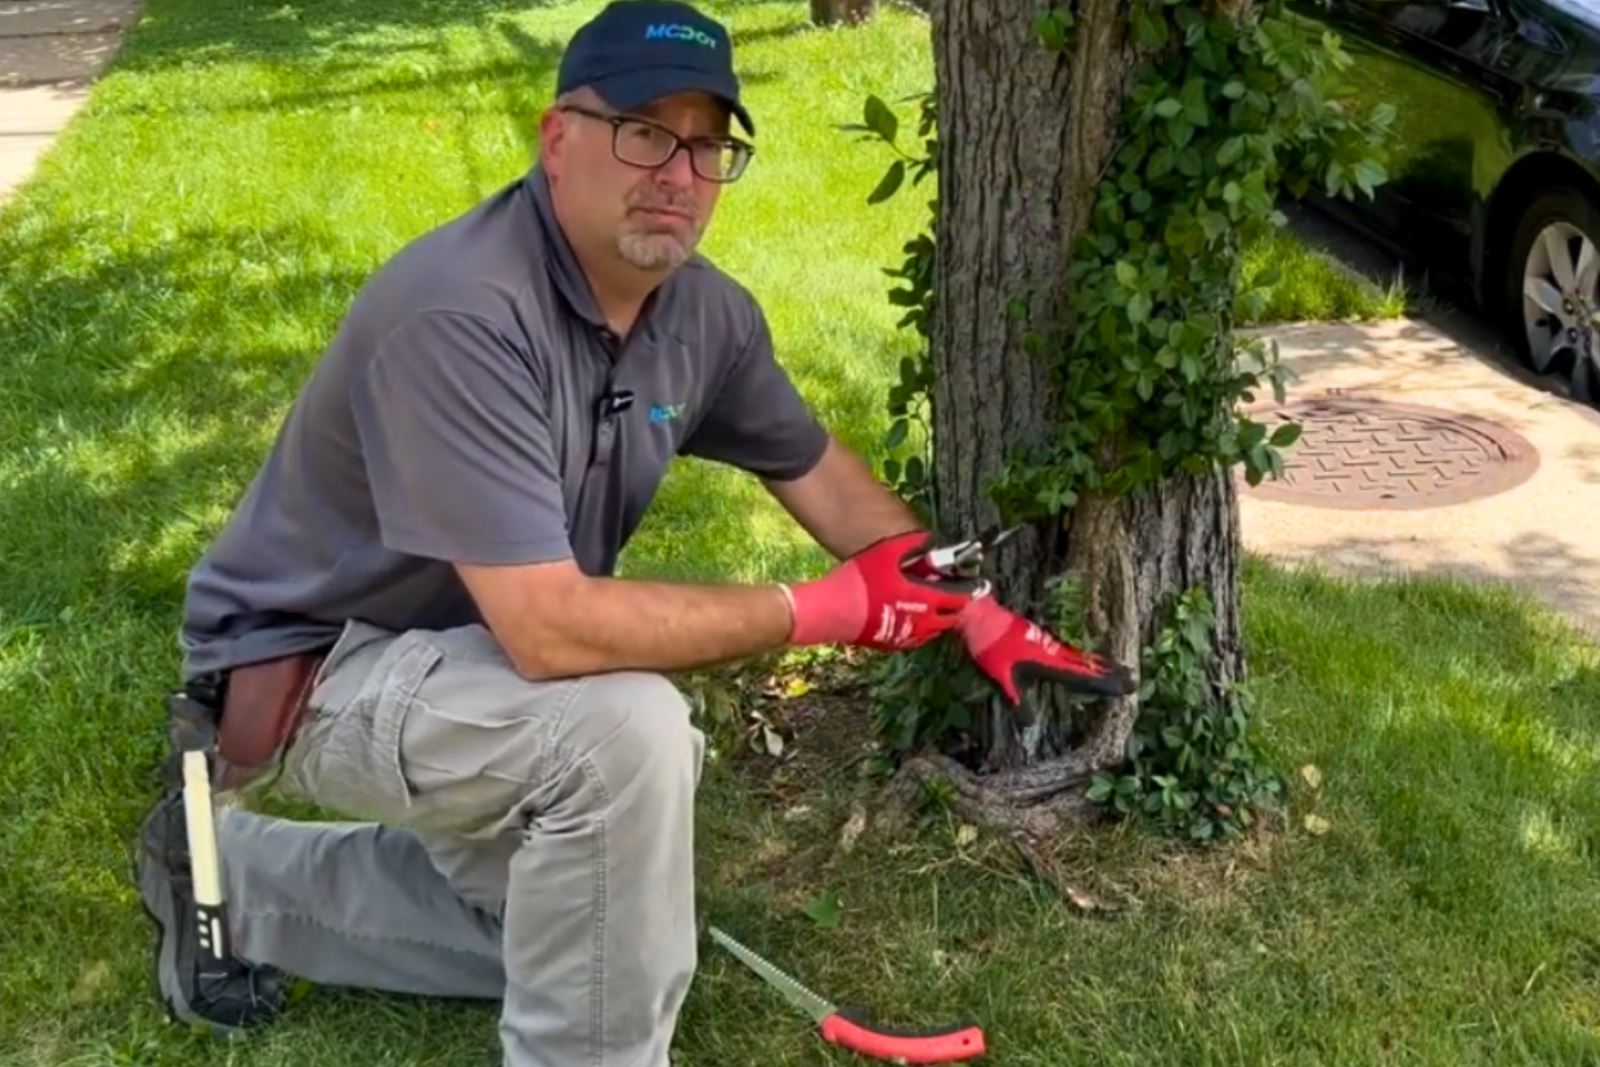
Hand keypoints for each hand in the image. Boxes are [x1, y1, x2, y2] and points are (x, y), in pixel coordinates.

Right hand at [781, 530, 978, 650]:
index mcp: (924, 599)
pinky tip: (913, 618)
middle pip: (950, 619)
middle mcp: (921, 622)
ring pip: (934, 631)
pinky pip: (916, 638)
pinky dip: (921, 628)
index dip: (967, 591)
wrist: (832, 611)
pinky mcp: (892, 644)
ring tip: (933, 606)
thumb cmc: (860, 580)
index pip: (957, 598)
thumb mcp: (886, 554)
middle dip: (955, 607)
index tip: (971, 585)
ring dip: (938, 619)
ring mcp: (907, 636)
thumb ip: (910, 546)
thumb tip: (929, 541)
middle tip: (952, 595)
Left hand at [957, 595, 1134, 703]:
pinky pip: (1070, 651)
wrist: (980, 615)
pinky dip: (1084, 657)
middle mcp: (1053, 652)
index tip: (1127, 687)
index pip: (1082, 677)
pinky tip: (1085, 660)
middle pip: (1087, 665)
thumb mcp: (1000, 677)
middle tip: (1134, 680)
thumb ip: (1016, 700)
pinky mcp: (1041, 638)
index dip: (1105, 684)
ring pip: (1080, 657)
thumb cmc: (989, 647)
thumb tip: (1029, 725)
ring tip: (1119, 670)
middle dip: (1110, 674)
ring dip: (1100, 664)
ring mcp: (1048, 644)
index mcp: (1048, 662)